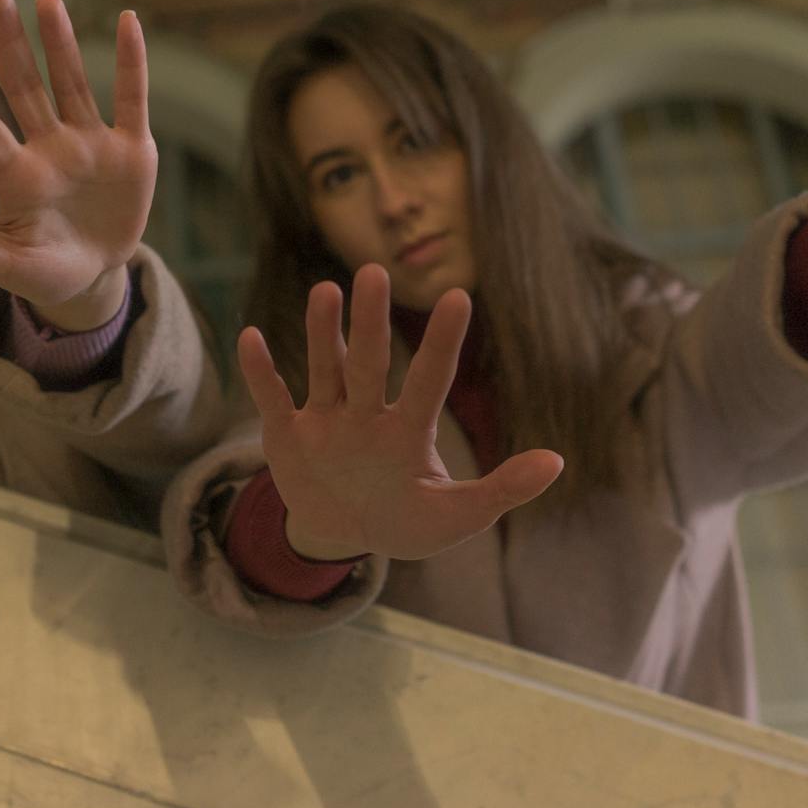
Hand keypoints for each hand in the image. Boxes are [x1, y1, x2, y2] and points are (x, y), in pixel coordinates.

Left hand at [0, 0, 154, 329]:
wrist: (95, 280)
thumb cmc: (42, 273)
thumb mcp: (1, 263)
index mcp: (15, 176)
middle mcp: (49, 149)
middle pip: (24, 84)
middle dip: (8, 37)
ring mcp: (90, 145)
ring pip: (72, 82)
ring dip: (61, 40)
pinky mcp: (131, 151)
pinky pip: (131, 99)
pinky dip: (133, 63)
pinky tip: (128, 22)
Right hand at [238, 264, 563, 561]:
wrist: (343, 536)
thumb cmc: (405, 520)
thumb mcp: (456, 516)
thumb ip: (501, 490)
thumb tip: (557, 462)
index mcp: (410, 431)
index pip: (430, 380)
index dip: (444, 343)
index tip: (459, 297)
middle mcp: (368, 413)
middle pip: (370, 362)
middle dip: (370, 321)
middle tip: (374, 271)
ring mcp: (327, 420)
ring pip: (325, 368)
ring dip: (321, 332)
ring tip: (325, 291)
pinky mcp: (288, 434)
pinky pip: (273, 398)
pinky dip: (260, 372)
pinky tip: (250, 337)